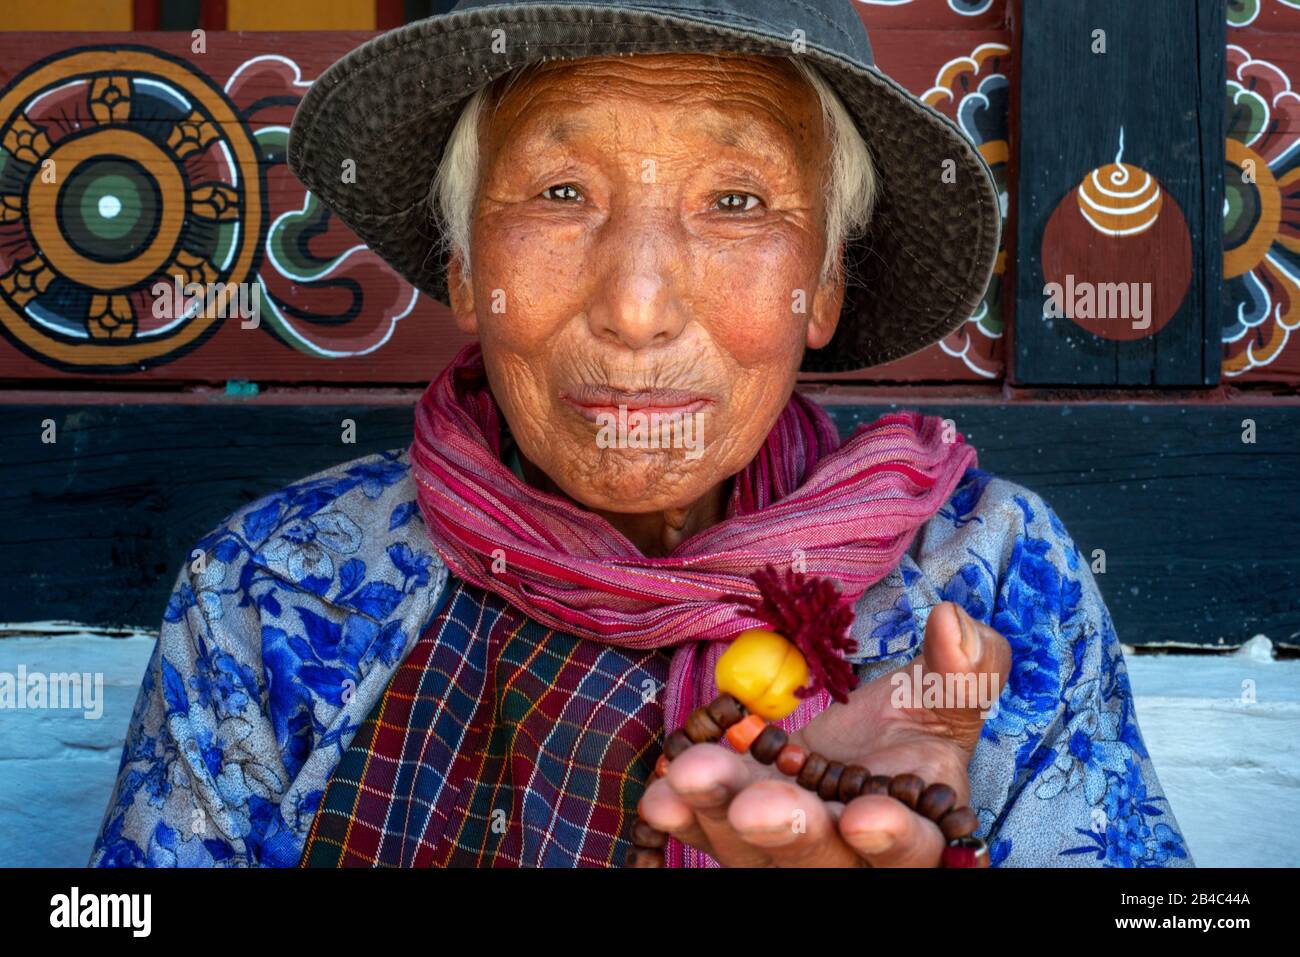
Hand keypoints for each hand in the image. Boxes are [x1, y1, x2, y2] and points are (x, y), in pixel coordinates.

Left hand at [638, 601, 1010, 865]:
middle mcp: (850, 856)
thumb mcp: (946, 697)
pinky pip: (708, 829)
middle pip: (822, 860)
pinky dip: (683, 812)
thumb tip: (953, 623)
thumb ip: (964, 670)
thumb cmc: (911, 730)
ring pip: (752, 850)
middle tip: (756, 808)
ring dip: (719, 814)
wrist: (859, 747)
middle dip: (789, 833)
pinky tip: (660, 789)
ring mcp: (788, 851)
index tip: (867, 817)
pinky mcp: (736, 830)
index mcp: (920, 834)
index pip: (911, 851)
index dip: (892, 840)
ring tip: (688, 777)